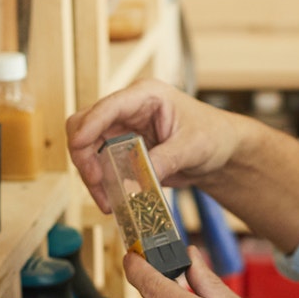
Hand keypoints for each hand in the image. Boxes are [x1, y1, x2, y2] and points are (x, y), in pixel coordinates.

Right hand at [65, 80, 246, 214]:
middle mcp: (128, 110)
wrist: (220, 152)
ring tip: (107, 202)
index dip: (89, 125)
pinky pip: (99, 166)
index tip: (78, 146)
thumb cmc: (212, 135)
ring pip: (87, 148)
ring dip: (91, 175)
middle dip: (84, 156)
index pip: (108, 106)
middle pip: (85, 126)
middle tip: (96, 183)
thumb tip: (141, 178)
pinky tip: (111, 200)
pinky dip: (101, 183)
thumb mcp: (193, 146)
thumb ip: (167, 159)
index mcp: (146, 96)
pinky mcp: (121, 150)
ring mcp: (121, 129)